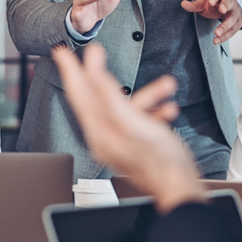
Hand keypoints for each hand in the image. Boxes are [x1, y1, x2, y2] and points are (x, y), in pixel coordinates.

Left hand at [53, 44, 203, 212]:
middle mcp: (105, 137)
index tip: (61, 52)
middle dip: (93, 73)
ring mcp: (119, 141)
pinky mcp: (134, 145)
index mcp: (100, 131)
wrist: (180, 189)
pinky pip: (138, 120)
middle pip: (92, 98)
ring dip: (145, 95)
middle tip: (91, 52)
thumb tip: (93, 73)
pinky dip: (153, 111)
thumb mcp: (134, 123)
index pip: (79, 94)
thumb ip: (111, 98)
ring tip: (166, 86)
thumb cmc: (161, 162)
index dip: (71, 70)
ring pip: (123, 107)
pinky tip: (168, 110)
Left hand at [181, 0, 241, 44]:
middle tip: (221, 11)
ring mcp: (234, 13)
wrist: (230, 8)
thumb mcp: (204, 3)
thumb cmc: (214, 5)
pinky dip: (225, 37)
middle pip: (228, 4)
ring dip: (225, 27)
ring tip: (216, 33)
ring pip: (232, 19)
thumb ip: (194, 5)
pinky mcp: (237, 24)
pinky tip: (216, 41)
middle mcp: (229, 3)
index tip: (211, 2)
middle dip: (225, 7)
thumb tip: (182, 4)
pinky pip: (232, 31)